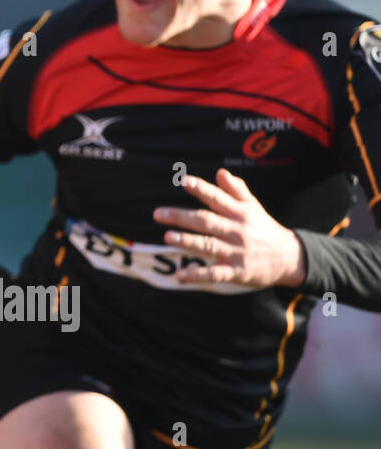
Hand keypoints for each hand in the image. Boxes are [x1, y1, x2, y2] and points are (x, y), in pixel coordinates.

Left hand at [152, 169, 306, 287]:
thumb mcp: (254, 207)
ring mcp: (236, 252)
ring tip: (168, 237)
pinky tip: (180, 275)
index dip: (201, 189)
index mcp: (239, 213)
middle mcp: (236, 231)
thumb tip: (220, 173)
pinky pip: (215, 274)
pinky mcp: (237, 272)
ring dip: (187, 242)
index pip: (217, 198)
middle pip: (206, 221)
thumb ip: (236, 190)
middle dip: (182, 217)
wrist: (291, 258)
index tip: (184, 182)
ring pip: (209, 245)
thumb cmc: (265, 229)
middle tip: (158, 214)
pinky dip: (197, 275)